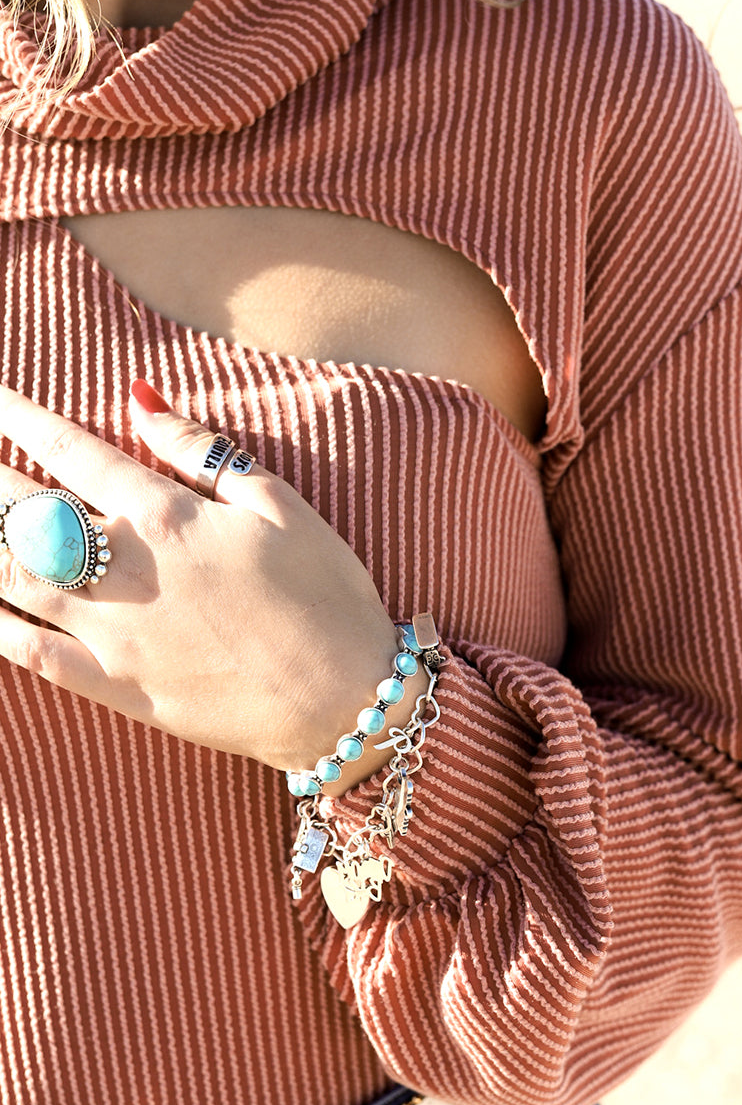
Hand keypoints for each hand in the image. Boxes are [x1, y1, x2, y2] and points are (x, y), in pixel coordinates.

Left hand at [0, 380, 414, 782]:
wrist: (345, 700)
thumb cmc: (326, 595)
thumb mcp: (280, 505)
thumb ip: (203, 453)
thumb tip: (141, 404)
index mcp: (167, 516)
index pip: (74, 452)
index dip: (22, 418)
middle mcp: (127, 569)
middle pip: (27, 513)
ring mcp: (113, 632)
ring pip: (14, 576)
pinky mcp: (116, 687)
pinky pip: (31, 654)